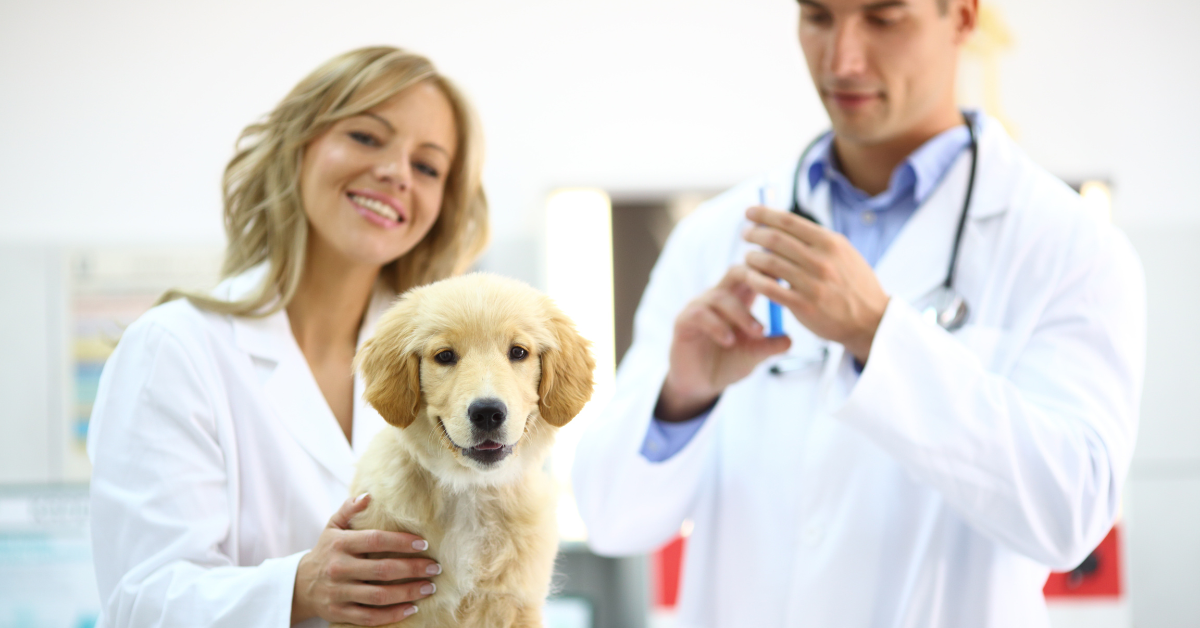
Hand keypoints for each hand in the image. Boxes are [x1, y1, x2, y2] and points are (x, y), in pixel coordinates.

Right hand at [292, 494, 440, 625]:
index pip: (375, 540)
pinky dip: (393, 614)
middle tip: (435, 568)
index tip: (424, 544)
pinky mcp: (340, 613)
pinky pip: (370, 617)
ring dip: (408, 593)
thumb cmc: (326, 551)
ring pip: (379, 596)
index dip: (401, 542)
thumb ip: (349, 509)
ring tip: (429, 588)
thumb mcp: (332, 526)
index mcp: (339, 544)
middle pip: (382, 570)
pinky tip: (411, 608)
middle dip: (413, 569)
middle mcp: (339, 568)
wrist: (300, 585)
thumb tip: (369, 495)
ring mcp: (339, 593)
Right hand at [658, 265, 791, 420]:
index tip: (789, 278)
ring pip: (720, 297)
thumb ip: (770, 346)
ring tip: (758, 333)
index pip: (754, 273)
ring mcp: (699, 307)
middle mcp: (718, 297)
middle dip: (754, 276)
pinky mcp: (684, 321)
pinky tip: (729, 341)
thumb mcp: (753, 355)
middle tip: (773, 291)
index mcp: (739, 299)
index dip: (770, 271)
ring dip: (742, 314)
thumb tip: (789, 338)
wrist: (701, 384)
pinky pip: (700, 315)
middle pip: (735, 272)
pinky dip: (717, 326)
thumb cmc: (728, 362)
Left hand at [741, 205, 888, 362]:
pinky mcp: (804, 305)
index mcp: (830, 242)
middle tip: (745, 234)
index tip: (749, 212)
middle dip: (754, 233)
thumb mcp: (843, 253)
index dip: (765, 214)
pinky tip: (750, 277)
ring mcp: (812, 283)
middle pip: (775, 239)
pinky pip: (770, 288)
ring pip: (769, 262)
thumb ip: (816, 241)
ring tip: (748, 257)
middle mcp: (821, 260)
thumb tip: (783, 226)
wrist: (871, 320)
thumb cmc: (852, 284)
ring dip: (752, 257)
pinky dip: (755, 280)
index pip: (789, 221)